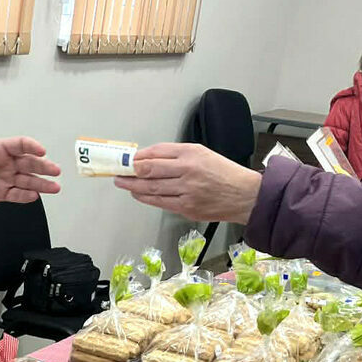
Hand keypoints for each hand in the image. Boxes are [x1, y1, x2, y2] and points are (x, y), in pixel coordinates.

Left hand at [0, 137, 60, 204]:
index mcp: (0, 149)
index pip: (20, 145)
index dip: (32, 147)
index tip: (41, 151)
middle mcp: (8, 163)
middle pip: (29, 163)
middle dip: (43, 167)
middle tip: (55, 171)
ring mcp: (7, 178)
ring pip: (28, 180)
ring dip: (41, 184)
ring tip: (54, 188)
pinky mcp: (3, 193)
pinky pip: (17, 194)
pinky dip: (25, 196)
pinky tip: (34, 196)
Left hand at [113, 142, 261, 222]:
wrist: (245, 195)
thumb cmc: (223, 172)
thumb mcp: (201, 153)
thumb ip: (175, 154)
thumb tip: (147, 158)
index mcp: (191, 154)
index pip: (156, 154)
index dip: (137, 158)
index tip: (127, 159)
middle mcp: (188, 172)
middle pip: (149, 171)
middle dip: (129, 172)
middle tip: (117, 172)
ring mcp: (187, 192)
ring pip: (151, 189)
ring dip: (133, 187)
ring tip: (122, 183)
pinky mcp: (187, 208)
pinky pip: (160, 203)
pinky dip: (146, 198)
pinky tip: (138, 195)